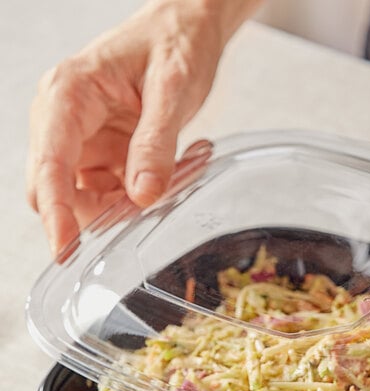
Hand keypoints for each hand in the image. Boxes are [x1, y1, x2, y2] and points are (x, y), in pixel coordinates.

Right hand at [27, 0, 259, 255]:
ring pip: (81, 196)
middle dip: (90, 214)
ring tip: (161, 187)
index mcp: (69, 95)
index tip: (65, 246)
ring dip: (115, 208)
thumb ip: (156, 143)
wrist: (185, 30)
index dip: (56, 209)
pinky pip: (105, 190)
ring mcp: (81, 138)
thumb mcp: (172, 90)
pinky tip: (158, 183)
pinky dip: (128, 199)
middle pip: (55, 187)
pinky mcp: (101, 150)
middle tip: (137, 221)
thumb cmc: (174, 44)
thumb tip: (142, 195)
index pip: (50, 163)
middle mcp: (65, 119)